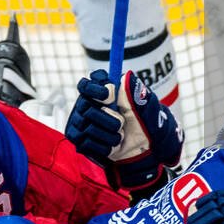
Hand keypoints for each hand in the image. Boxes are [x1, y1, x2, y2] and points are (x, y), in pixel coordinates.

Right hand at [65, 69, 182, 192]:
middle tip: (121, 123)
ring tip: (119, 136)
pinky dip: (104, 147)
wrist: (142, 147)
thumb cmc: (143, 121)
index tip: (109, 96)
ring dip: (110, 135)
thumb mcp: (144, 104)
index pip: (86, 85)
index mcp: (100, 91)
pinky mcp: (79, 140)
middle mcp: (86, 104)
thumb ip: (134, 89)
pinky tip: (112, 146)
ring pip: (88, 128)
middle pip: (87, 108)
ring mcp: (80, 122)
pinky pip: (87, 143)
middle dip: (109, 119)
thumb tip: (126, 77)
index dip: (94, 89)